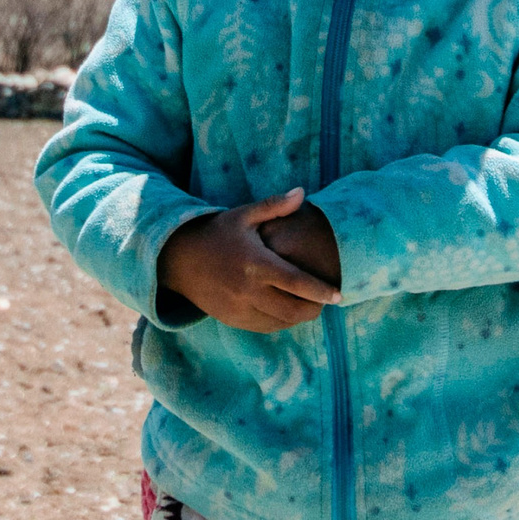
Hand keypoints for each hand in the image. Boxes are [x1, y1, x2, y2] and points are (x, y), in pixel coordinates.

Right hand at [157, 188, 341, 333]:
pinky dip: (281, 322)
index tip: (339, 294)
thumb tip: (302, 192)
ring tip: (312, 306)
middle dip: (315, 308)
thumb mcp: (244, 215)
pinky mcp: (232, 319)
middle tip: (328, 301)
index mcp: (256, 263)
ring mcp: (239, 307)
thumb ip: (275, 205)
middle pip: (292, 309)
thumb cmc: (217, 233)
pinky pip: (264, 327)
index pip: (297, 282)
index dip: (321, 291)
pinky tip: (289, 312)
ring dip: (299, 317)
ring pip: (280, 322)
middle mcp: (248, 289)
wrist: (179, 259)